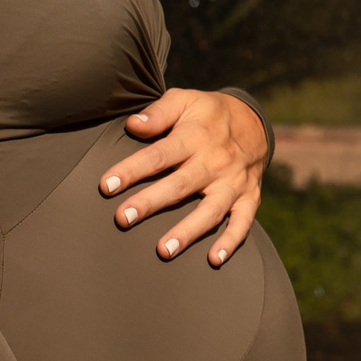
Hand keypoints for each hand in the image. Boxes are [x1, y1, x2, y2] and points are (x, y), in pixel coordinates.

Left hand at [100, 88, 268, 265]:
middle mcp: (215, 162)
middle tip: (123, 218)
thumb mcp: (186, 100)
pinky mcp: (249, 198)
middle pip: (180, 185)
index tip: (106, 186)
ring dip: (187, 231)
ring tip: (163, 251)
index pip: (159, 155)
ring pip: (209, 210)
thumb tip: (133, 125)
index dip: (132, 170)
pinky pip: (242, 222)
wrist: (255, 122)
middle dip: (151, 203)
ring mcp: (233, 183)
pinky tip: (213, 260)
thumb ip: (159, 112)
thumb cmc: (208, 114)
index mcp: (195, 137)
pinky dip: (231, 242)